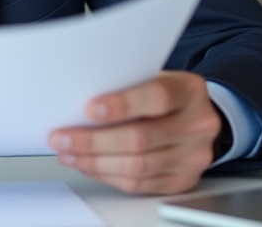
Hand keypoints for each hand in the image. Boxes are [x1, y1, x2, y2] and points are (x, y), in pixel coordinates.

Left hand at [49, 71, 221, 194]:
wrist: (196, 116)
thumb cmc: (165, 94)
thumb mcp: (152, 77)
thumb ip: (125, 86)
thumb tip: (79, 104)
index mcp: (189, 91)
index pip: (157, 97)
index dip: (122, 105)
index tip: (90, 110)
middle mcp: (198, 125)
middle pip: (141, 138)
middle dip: (94, 141)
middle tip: (63, 138)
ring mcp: (193, 156)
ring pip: (138, 166)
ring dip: (95, 162)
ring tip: (69, 154)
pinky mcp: (183, 180)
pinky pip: (140, 184)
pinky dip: (108, 175)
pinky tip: (89, 165)